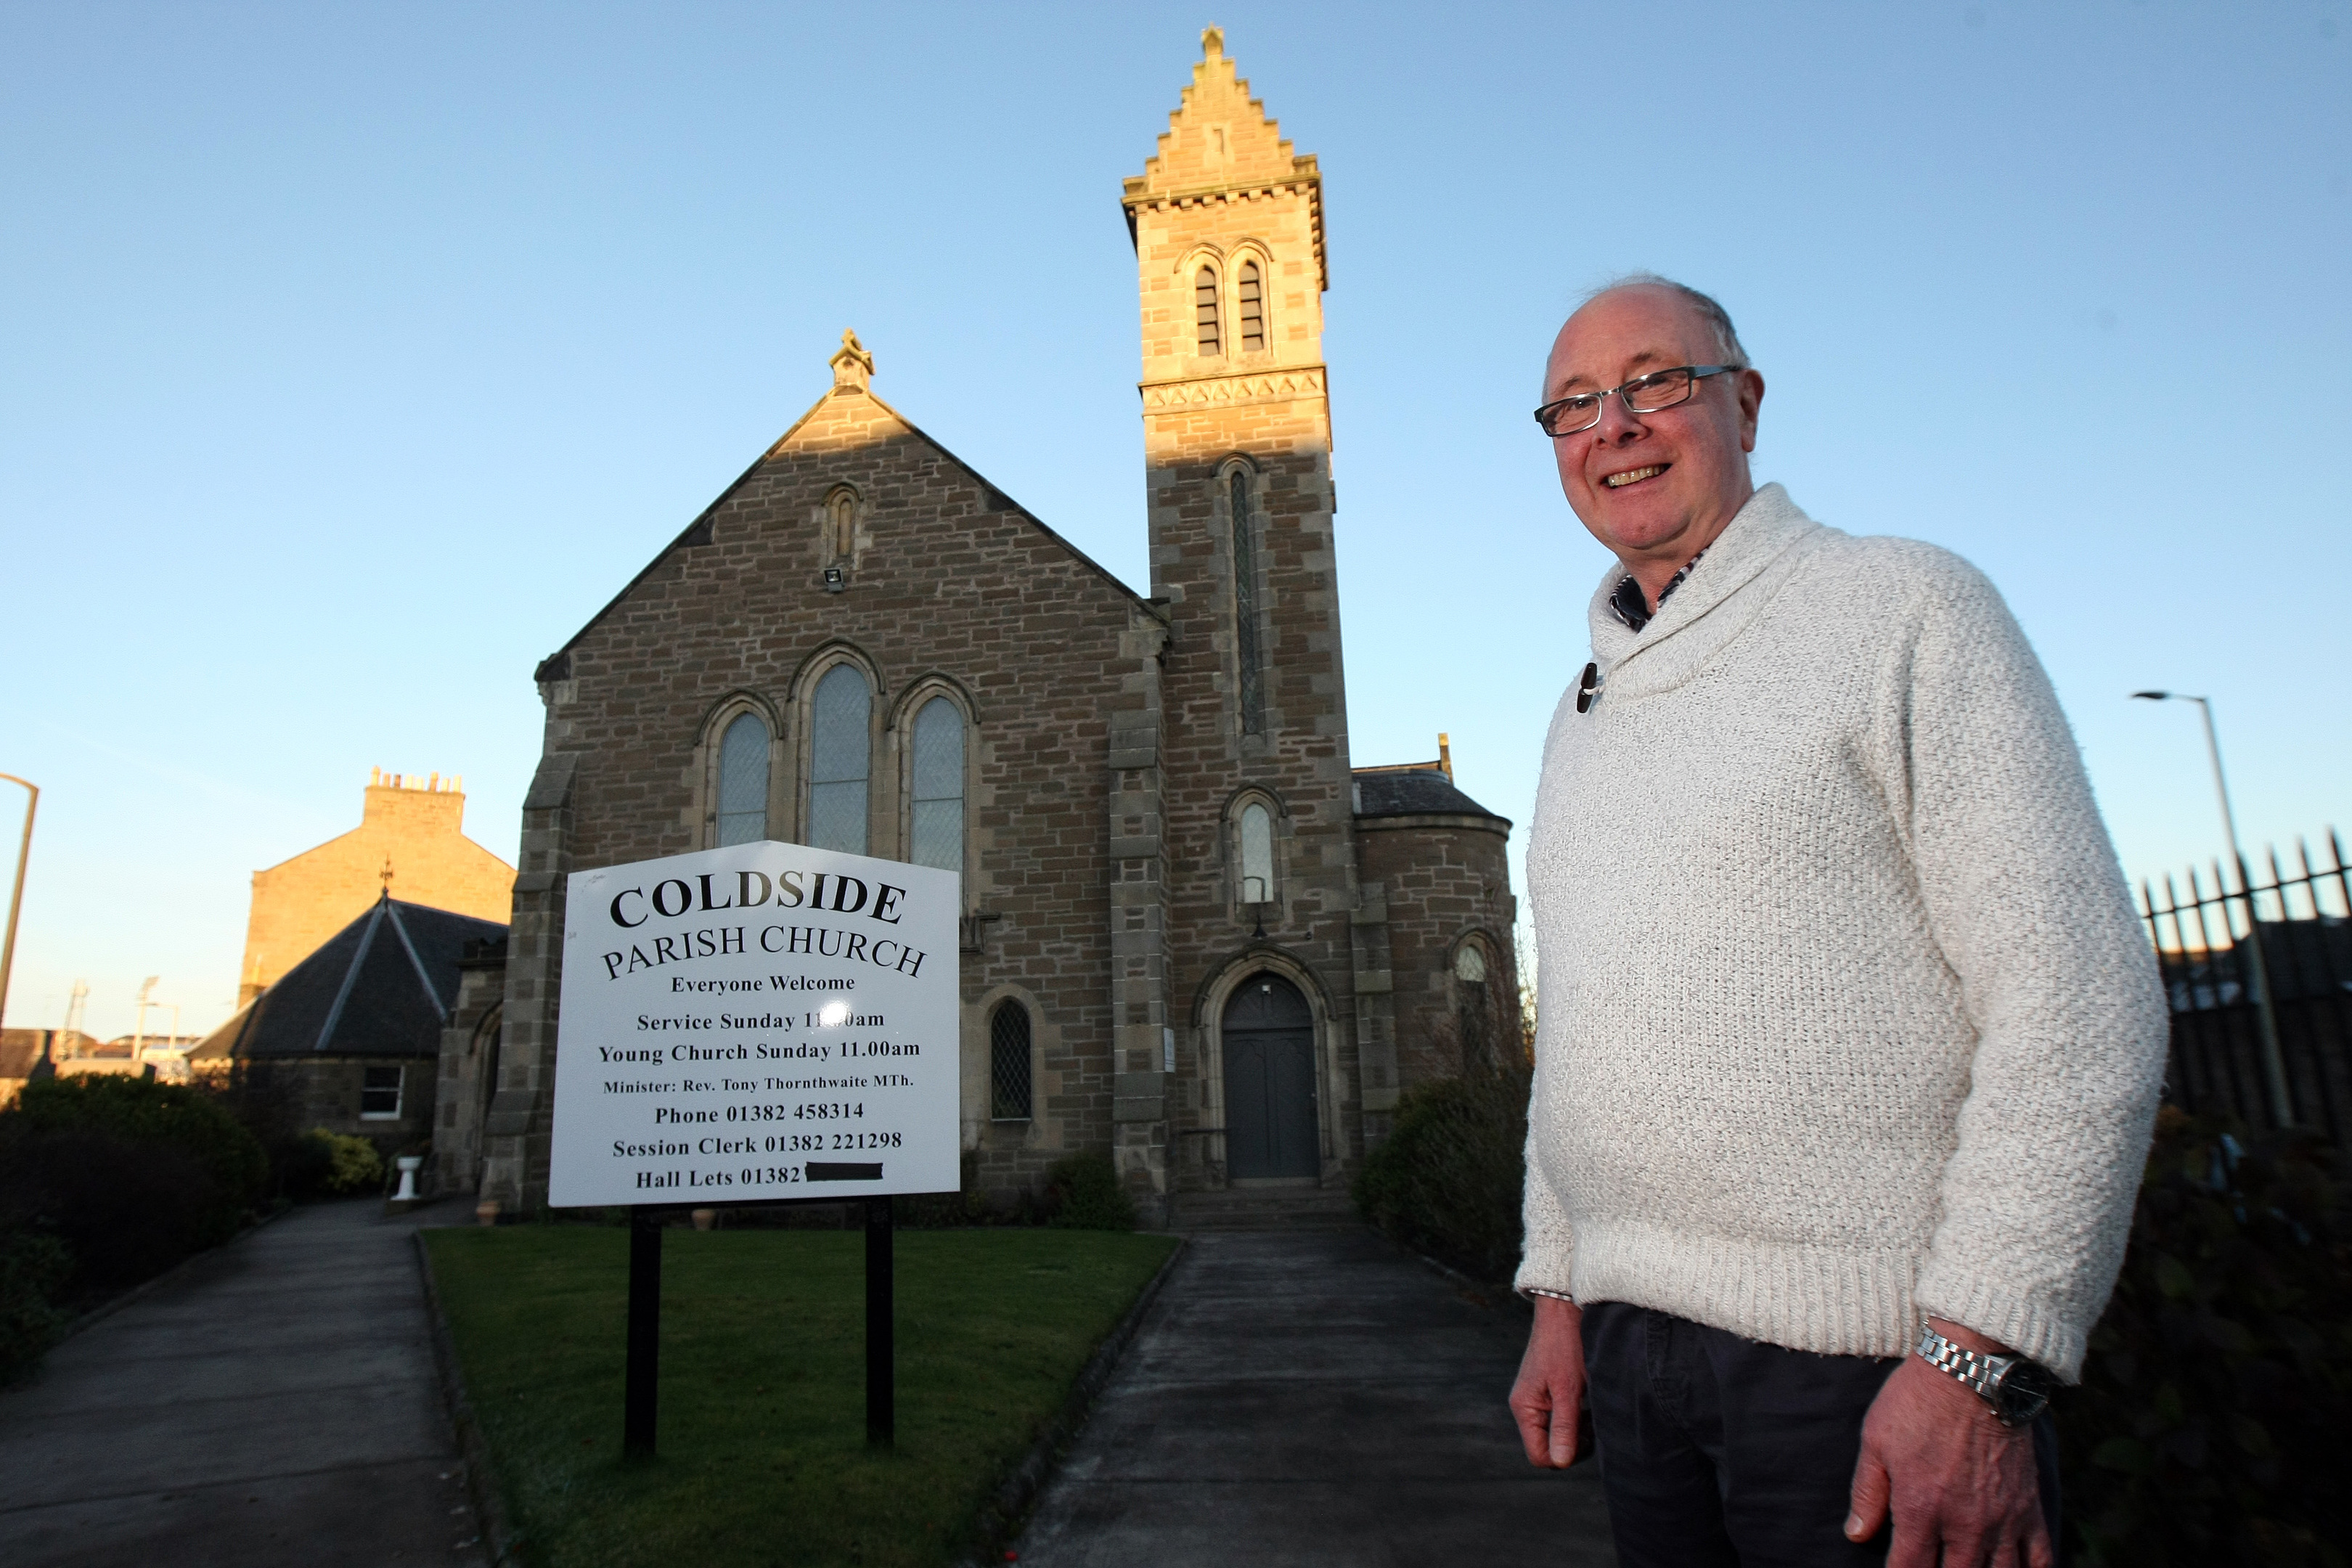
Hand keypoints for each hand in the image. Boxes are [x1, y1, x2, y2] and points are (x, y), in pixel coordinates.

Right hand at [1509, 1295, 1590, 1467]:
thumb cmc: (1565, 1345)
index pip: (1539, 1455)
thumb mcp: (1568, 1389)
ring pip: (1558, 1433)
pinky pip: (1563, 1417)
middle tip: (1592, 1421)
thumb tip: (1560, 1463)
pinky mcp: (1549, 1391)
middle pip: (1548, 1446)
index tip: (1586, 1438)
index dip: (1564, 1456)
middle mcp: (1527, 1406)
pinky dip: (1578, 1415)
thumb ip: (1564, 1427)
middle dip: (1573, 1441)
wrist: (1565, 1309)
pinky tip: (1589, 1400)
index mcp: (1524, 1408)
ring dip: (1578, 1428)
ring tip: (1592, 1407)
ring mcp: (1538, 1399)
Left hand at [1846, 1319, 2051, 1566]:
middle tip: (1933, 1567)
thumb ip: (1867, 1493)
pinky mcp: (2030, 1507)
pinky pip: (2041, 1558)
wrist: (1973, 1370)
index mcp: (1920, 1508)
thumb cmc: (1917, 1401)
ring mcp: (2002, 1518)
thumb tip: (1856, 1535)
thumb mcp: (1875, 1441)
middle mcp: (1964, 1522)